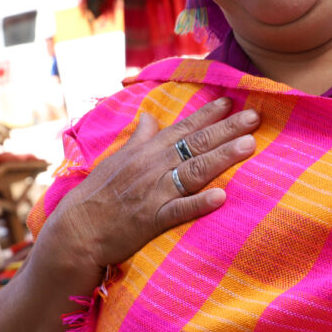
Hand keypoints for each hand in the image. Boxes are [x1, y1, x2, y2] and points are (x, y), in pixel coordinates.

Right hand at [43, 97, 258, 273]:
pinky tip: (221, 197)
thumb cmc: (98, 193)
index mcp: (146, 150)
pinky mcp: (151, 219)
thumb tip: (149, 116)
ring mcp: (154, 192)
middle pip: (196, 144)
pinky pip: (179, 209)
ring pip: (194, 171)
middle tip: (255, 117)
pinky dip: (200, 203)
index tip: (232, 101)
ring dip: (222, 157)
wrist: (76, 229)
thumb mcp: (118, 158)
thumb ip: (139, 137)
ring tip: (249, 146)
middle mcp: (153, 166)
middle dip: (227, 129)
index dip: (208, 114)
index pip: (183, 128)